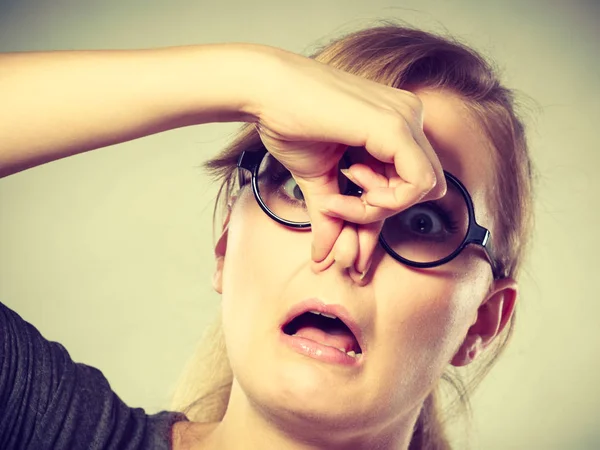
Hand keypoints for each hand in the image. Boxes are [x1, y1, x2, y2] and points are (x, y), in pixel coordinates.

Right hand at [250, 46, 446, 275]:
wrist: (264, 91)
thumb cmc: (288, 123)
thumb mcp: (319, 180)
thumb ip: (334, 217)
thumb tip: (323, 258)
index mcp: (394, 126)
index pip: (408, 183)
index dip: (379, 211)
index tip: (336, 210)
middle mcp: (408, 117)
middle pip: (422, 189)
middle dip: (381, 212)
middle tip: (338, 205)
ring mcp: (406, 118)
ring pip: (424, 189)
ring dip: (378, 208)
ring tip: (336, 194)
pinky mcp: (397, 125)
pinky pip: (416, 184)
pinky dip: (383, 201)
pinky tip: (347, 187)